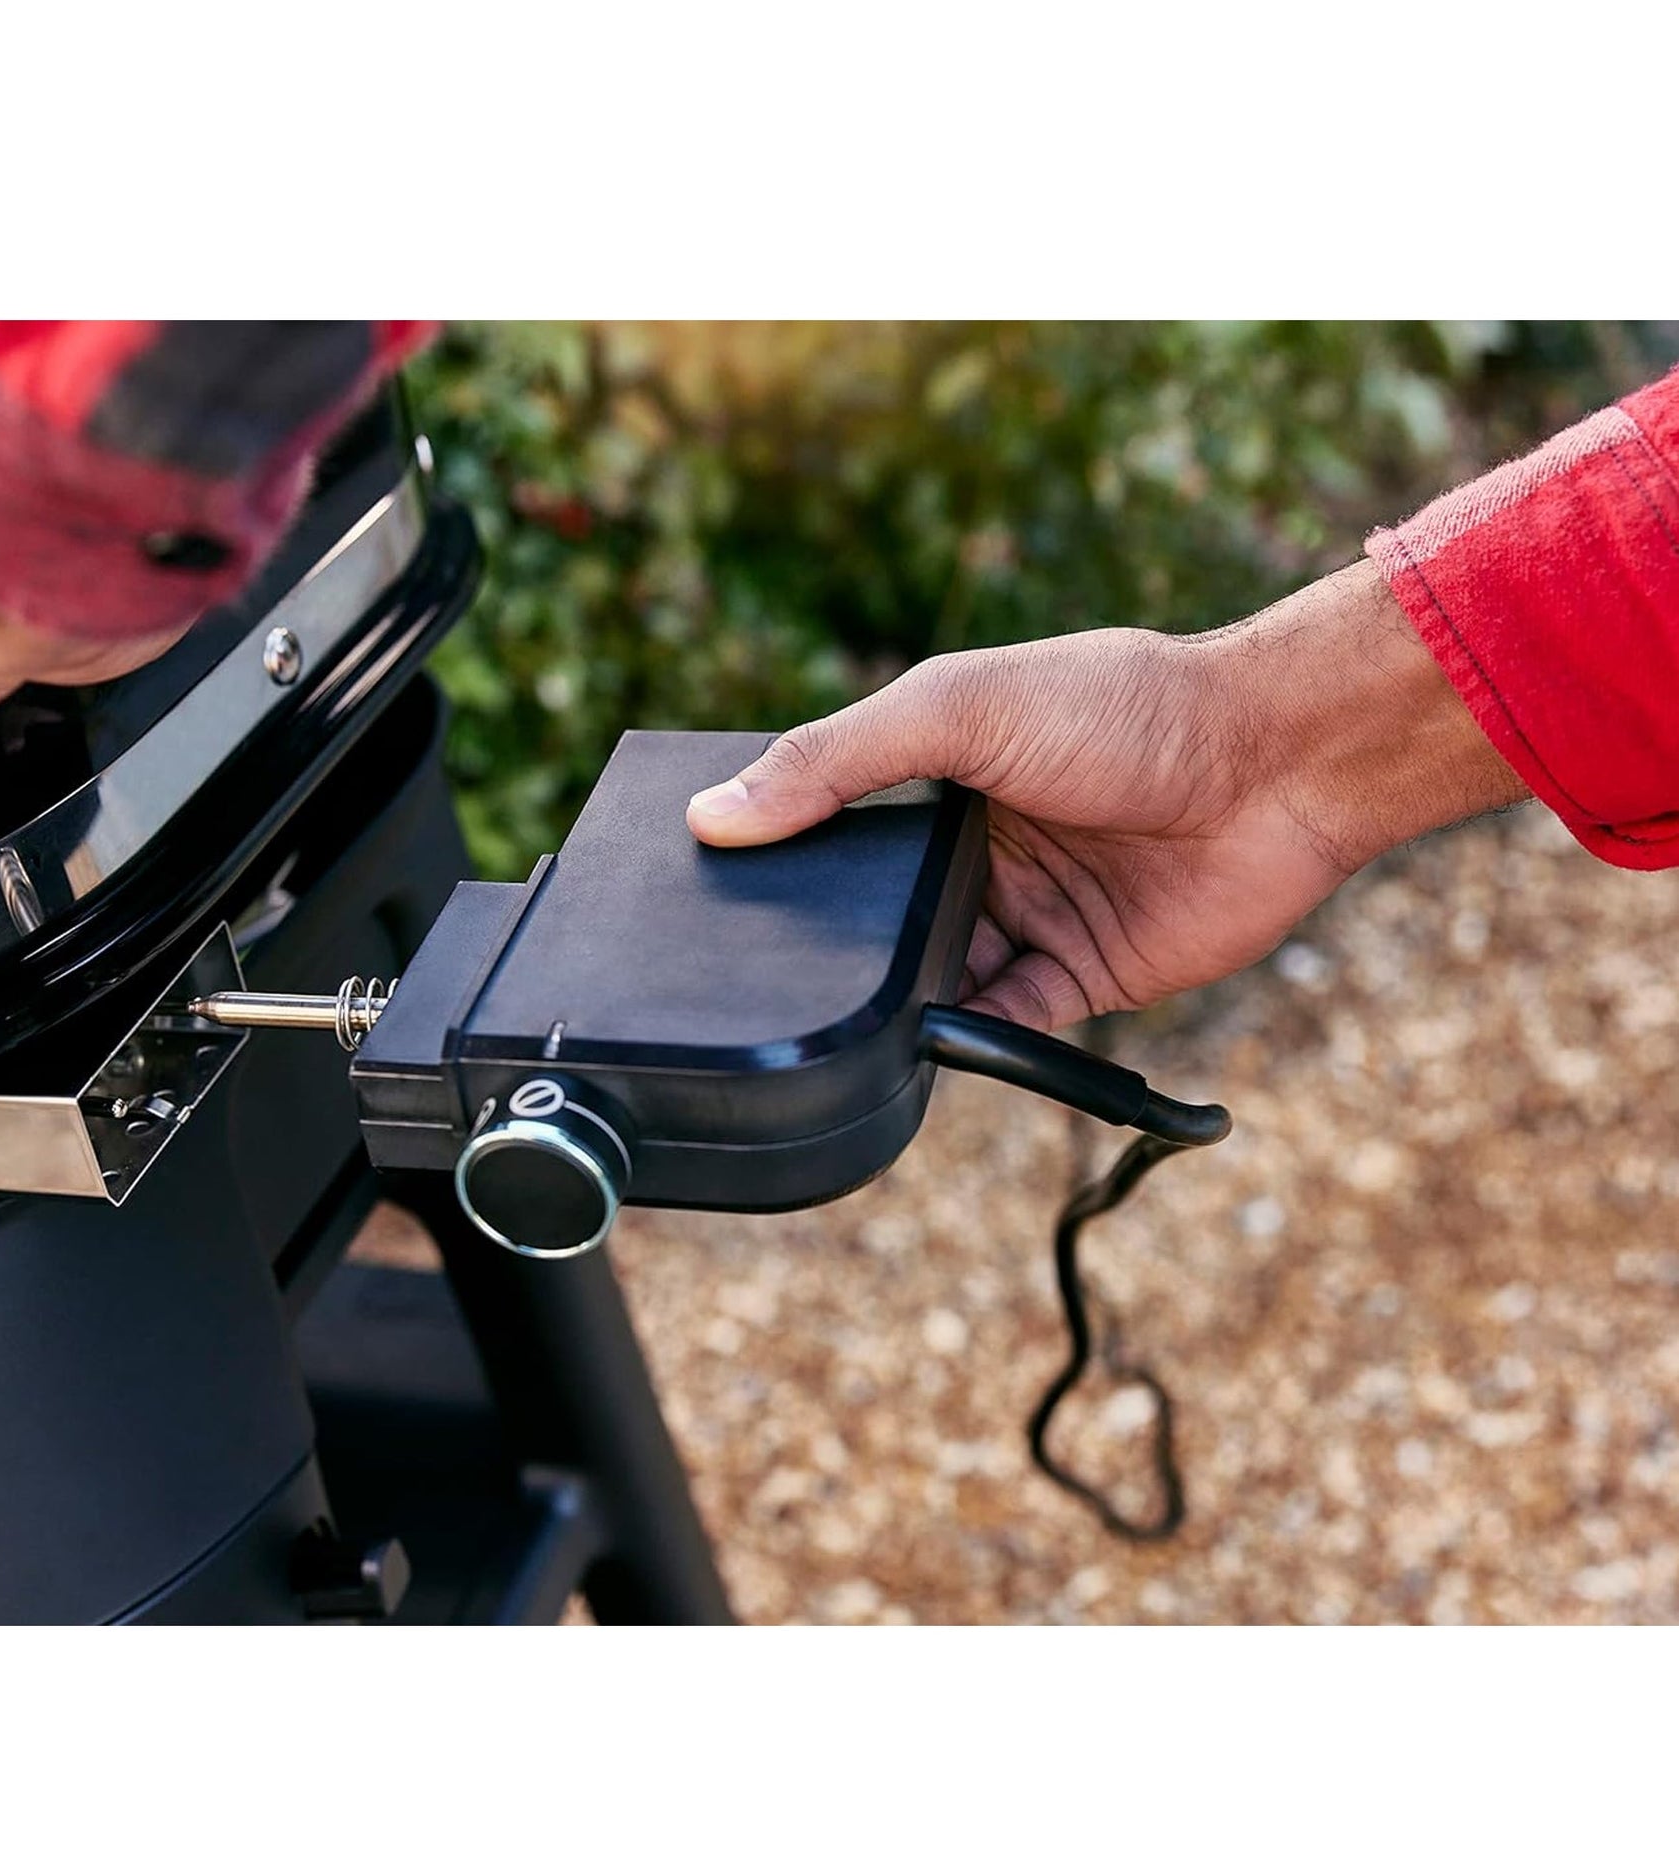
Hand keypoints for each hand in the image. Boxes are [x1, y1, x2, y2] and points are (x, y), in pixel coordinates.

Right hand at [686, 560, 1526, 1030]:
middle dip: (839, 952)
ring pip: (934, 981)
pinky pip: (1004, 1028)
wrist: (1275, 765)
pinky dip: (966, 1046)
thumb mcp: (954, 710)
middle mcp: (979, 851)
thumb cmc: (1122, 709)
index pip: (840, 830)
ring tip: (850, 1023)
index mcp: (940, 775)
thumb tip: (716, 814)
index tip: (721, 903)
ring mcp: (1028, 916)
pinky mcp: (1080, 977)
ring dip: (899, 1003)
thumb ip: (836, 761)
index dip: (789, 864)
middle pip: (881, 919)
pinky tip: (929, 1047)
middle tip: (774, 986)